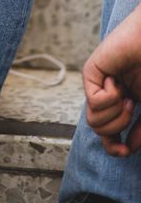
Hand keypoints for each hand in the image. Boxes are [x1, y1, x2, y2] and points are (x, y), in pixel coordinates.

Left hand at [83, 4, 140, 156]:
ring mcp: (98, 83)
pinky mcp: (90, 72)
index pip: (108, 135)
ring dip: (116, 114)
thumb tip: (128, 148)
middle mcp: (106, 94)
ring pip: (93, 121)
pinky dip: (111, 97)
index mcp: (121, 103)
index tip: (127, 151)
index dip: (114, 148)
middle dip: (118, 126)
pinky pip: (94, 101)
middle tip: (131, 105)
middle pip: (99, 130)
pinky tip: (116, 81)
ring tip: (127, 96)